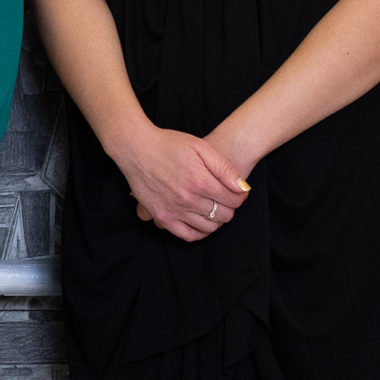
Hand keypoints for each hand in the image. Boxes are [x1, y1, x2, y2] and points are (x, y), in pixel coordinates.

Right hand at [108, 121, 250, 241]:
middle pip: (223, 215)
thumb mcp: (200, 147)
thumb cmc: (168, 144)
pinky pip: (188, 235)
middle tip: (226, 199)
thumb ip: (224, 168)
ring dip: (216, 220)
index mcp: (200, 181)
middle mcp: (188, 199)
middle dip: (230, 208)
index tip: (238, 192)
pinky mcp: (162, 217)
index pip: (234, 200)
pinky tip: (202, 223)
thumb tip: (243, 188)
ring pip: (208, 227)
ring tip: (214, 209)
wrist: (136, 148)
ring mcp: (174, 210)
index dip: (240, 197)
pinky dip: (200, 233)